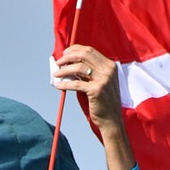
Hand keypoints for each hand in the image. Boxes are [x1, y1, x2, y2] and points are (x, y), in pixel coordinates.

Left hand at [53, 44, 134, 169]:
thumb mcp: (99, 82)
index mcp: (110, 65)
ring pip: (78, 68)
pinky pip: (76, 84)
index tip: (65, 53)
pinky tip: (58, 85)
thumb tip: (70, 64)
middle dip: (68, 56)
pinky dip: (65, 84)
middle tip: (59, 62)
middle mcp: (108, 70)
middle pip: (84, 55)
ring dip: (64, 70)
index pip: (90, 50)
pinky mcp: (97, 90)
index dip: (75, 49)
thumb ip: (89, 72)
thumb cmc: (104, 102)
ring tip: (57, 74)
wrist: (112, 120)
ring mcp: (103, 80)